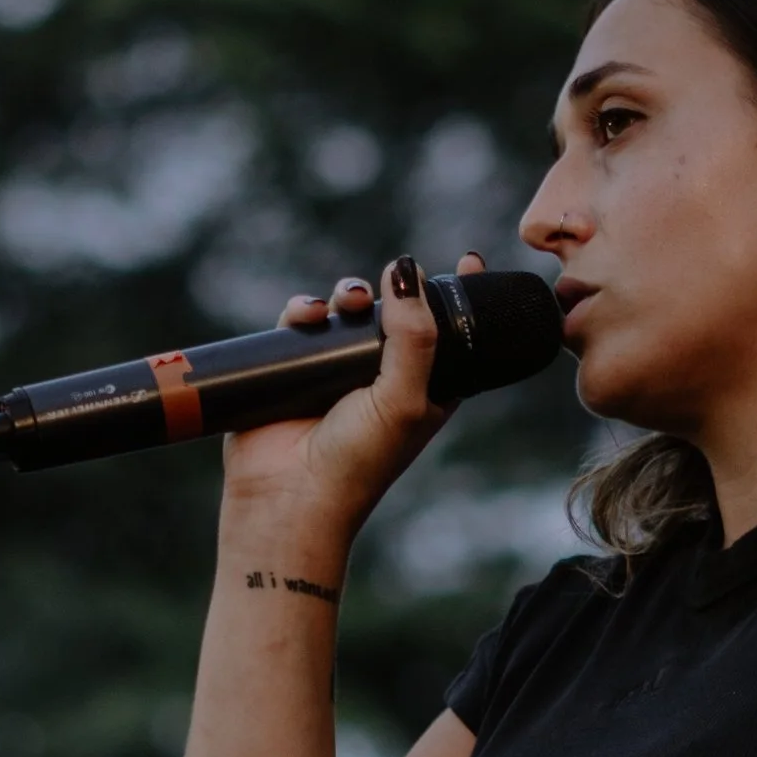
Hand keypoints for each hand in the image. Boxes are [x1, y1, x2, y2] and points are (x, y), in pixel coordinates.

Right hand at [220, 248, 486, 531]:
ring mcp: (336, 372)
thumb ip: (415, 336)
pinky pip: (303, 322)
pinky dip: (306, 309)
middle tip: (391, 281)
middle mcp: (383, 378)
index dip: (460, 298)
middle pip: (397, 313)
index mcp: (426, 389)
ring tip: (348, 301)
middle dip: (396, 288)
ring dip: (349, 293)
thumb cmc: (358, 461)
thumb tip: (405, 267)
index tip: (468, 260)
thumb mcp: (405, 398)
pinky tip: (309, 313)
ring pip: (348, 311)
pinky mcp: (293, 367)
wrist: (289, 496)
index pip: (451, 336)